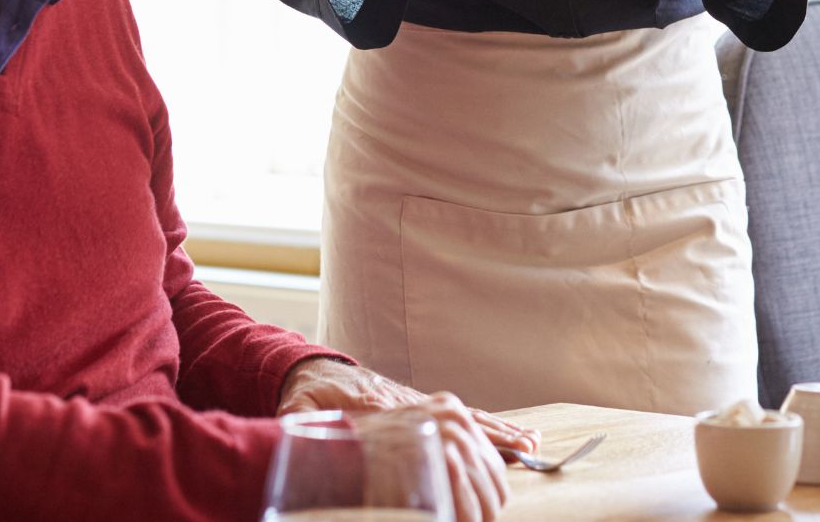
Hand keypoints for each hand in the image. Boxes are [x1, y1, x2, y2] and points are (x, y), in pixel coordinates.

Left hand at [278, 360, 536, 521]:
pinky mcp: (420, 406)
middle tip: (527, 449)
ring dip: (498, 431)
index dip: (451, 433)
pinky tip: (509, 436)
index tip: (471, 444)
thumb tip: (288, 429)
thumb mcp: (298, 410)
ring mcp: (419, 403)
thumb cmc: (307, 394)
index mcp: (382, 406)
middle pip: (458, 418)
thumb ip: (297, 421)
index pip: (423, 420)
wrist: (313, 369)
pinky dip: (488, 427)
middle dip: (492, 435)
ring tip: (531, 444)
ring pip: (466, 417)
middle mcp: (409, 402)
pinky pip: (460, 417)